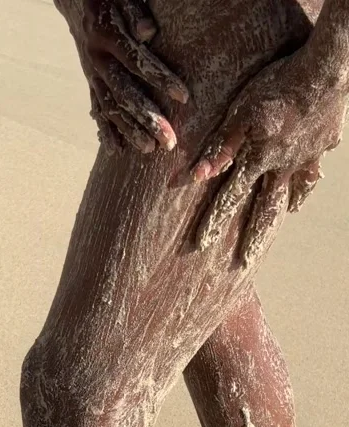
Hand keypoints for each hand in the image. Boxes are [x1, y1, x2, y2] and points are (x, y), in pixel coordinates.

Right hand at [73, 0, 188, 152]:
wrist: (77, 0)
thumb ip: (134, 10)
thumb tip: (149, 33)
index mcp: (106, 35)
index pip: (137, 61)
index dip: (160, 79)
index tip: (184, 97)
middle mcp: (97, 59)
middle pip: (124, 94)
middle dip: (148, 119)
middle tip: (168, 142)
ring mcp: (92, 74)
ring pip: (111, 107)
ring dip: (130, 130)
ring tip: (149, 150)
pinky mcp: (91, 82)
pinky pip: (98, 109)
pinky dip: (107, 130)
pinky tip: (117, 150)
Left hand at [192, 48, 347, 265]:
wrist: (327, 70)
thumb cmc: (278, 86)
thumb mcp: (241, 113)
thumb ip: (220, 147)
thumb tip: (194, 176)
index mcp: (258, 160)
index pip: (229, 199)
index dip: (214, 222)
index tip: (202, 246)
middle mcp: (282, 167)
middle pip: (264, 209)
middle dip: (253, 236)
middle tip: (245, 261)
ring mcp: (306, 158)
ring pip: (294, 192)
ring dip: (285, 208)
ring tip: (284, 218)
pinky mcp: (323, 145)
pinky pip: (314, 169)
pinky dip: (309, 181)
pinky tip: (308, 183)